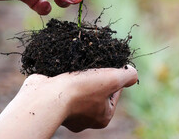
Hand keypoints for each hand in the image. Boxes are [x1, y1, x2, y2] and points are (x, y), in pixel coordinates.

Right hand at [0, 66, 137, 138]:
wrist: (46, 96)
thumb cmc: (81, 90)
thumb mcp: (113, 79)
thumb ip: (128, 75)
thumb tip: (132, 72)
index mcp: (102, 117)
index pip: (115, 92)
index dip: (114, 75)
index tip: (108, 64)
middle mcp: (85, 117)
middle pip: (97, 89)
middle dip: (95, 74)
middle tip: (93, 62)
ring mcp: (68, 110)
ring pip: (79, 86)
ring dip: (80, 73)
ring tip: (80, 61)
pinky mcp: (54, 100)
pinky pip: (64, 85)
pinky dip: (65, 75)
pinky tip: (66, 66)